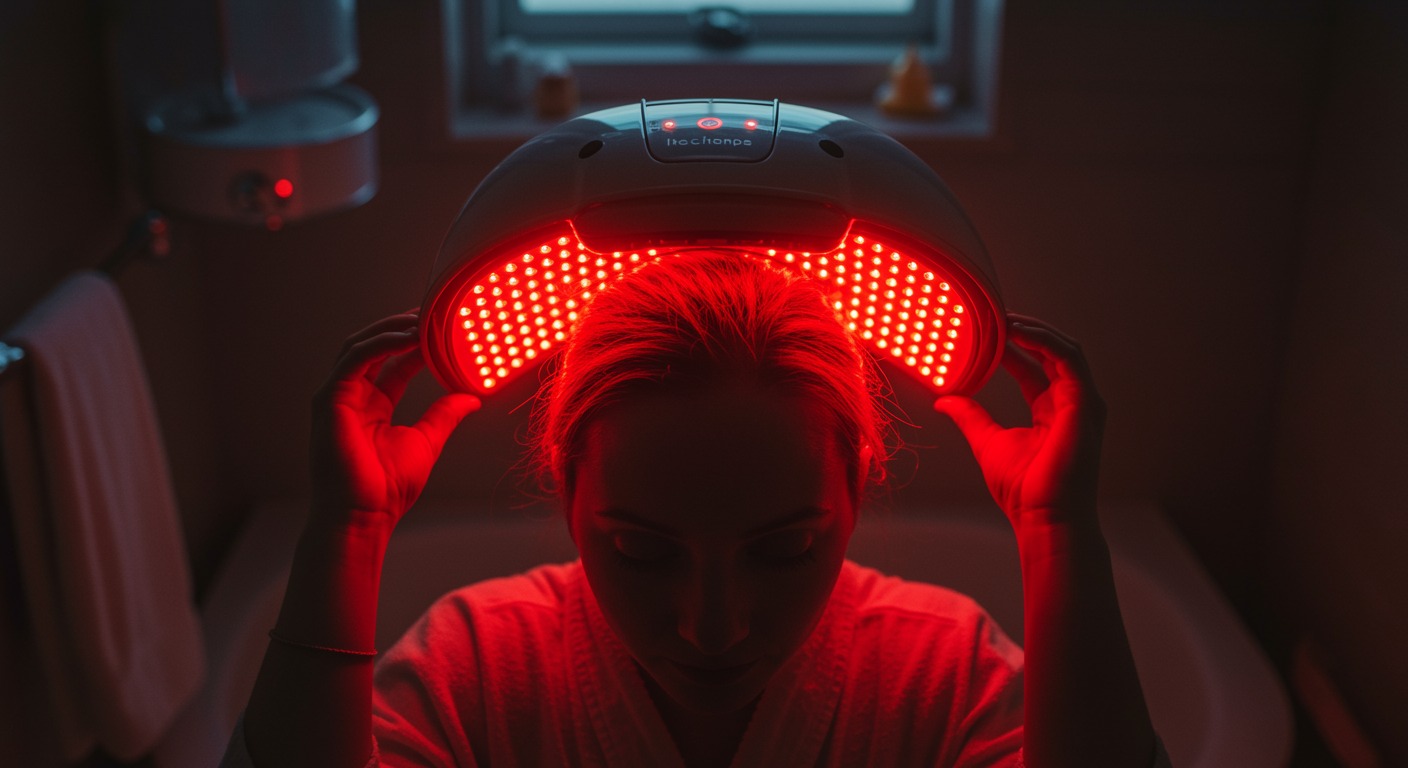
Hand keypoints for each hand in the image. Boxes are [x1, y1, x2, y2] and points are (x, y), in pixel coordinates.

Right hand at [309, 312, 480, 530]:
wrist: (364, 515)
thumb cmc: (388, 488)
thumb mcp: (426, 441)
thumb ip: (444, 414)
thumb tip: (471, 397)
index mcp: (373, 407)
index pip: (394, 363)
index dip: (416, 343)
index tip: (441, 329)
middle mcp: (352, 397)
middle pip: (374, 347)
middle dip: (401, 327)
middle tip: (431, 312)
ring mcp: (337, 397)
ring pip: (361, 346)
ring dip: (390, 328)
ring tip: (421, 319)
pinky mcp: (329, 400)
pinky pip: (354, 359)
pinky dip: (379, 342)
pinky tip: (404, 336)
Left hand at [933, 314, 1105, 529]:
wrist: (1044, 517)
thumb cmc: (1022, 490)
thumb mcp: (987, 442)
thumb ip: (970, 416)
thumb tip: (944, 399)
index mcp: (1050, 412)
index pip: (1032, 368)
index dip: (1011, 347)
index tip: (986, 332)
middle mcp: (1070, 404)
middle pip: (1051, 353)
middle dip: (1025, 331)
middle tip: (994, 315)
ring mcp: (1082, 403)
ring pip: (1064, 350)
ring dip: (1036, 330)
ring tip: (1005, 318)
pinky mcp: (1086, 404)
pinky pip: (1069, 359)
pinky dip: (1046, 341)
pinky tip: (1020, 332)